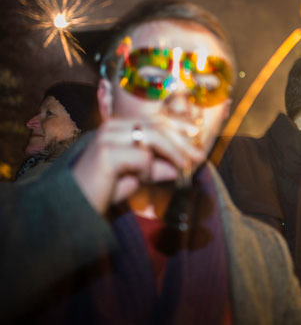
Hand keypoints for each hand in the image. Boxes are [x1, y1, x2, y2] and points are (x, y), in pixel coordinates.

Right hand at [72, 116, 205, 213]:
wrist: (73, 208)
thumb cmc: (101, 191)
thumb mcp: (135, 177)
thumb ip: (155, 168)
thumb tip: (178, 166)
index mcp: (118, 127)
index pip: (155, 121)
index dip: (178, 128)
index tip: (197, 137)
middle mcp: (111, 127)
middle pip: (157, 126)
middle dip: (182, 141)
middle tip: (199, 156)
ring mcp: (107, 137)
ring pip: (153, 136)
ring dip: (174, 152)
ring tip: (185, 167)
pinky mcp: (105, 153)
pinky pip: (141, 157)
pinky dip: (147, 170)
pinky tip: (140, 181)